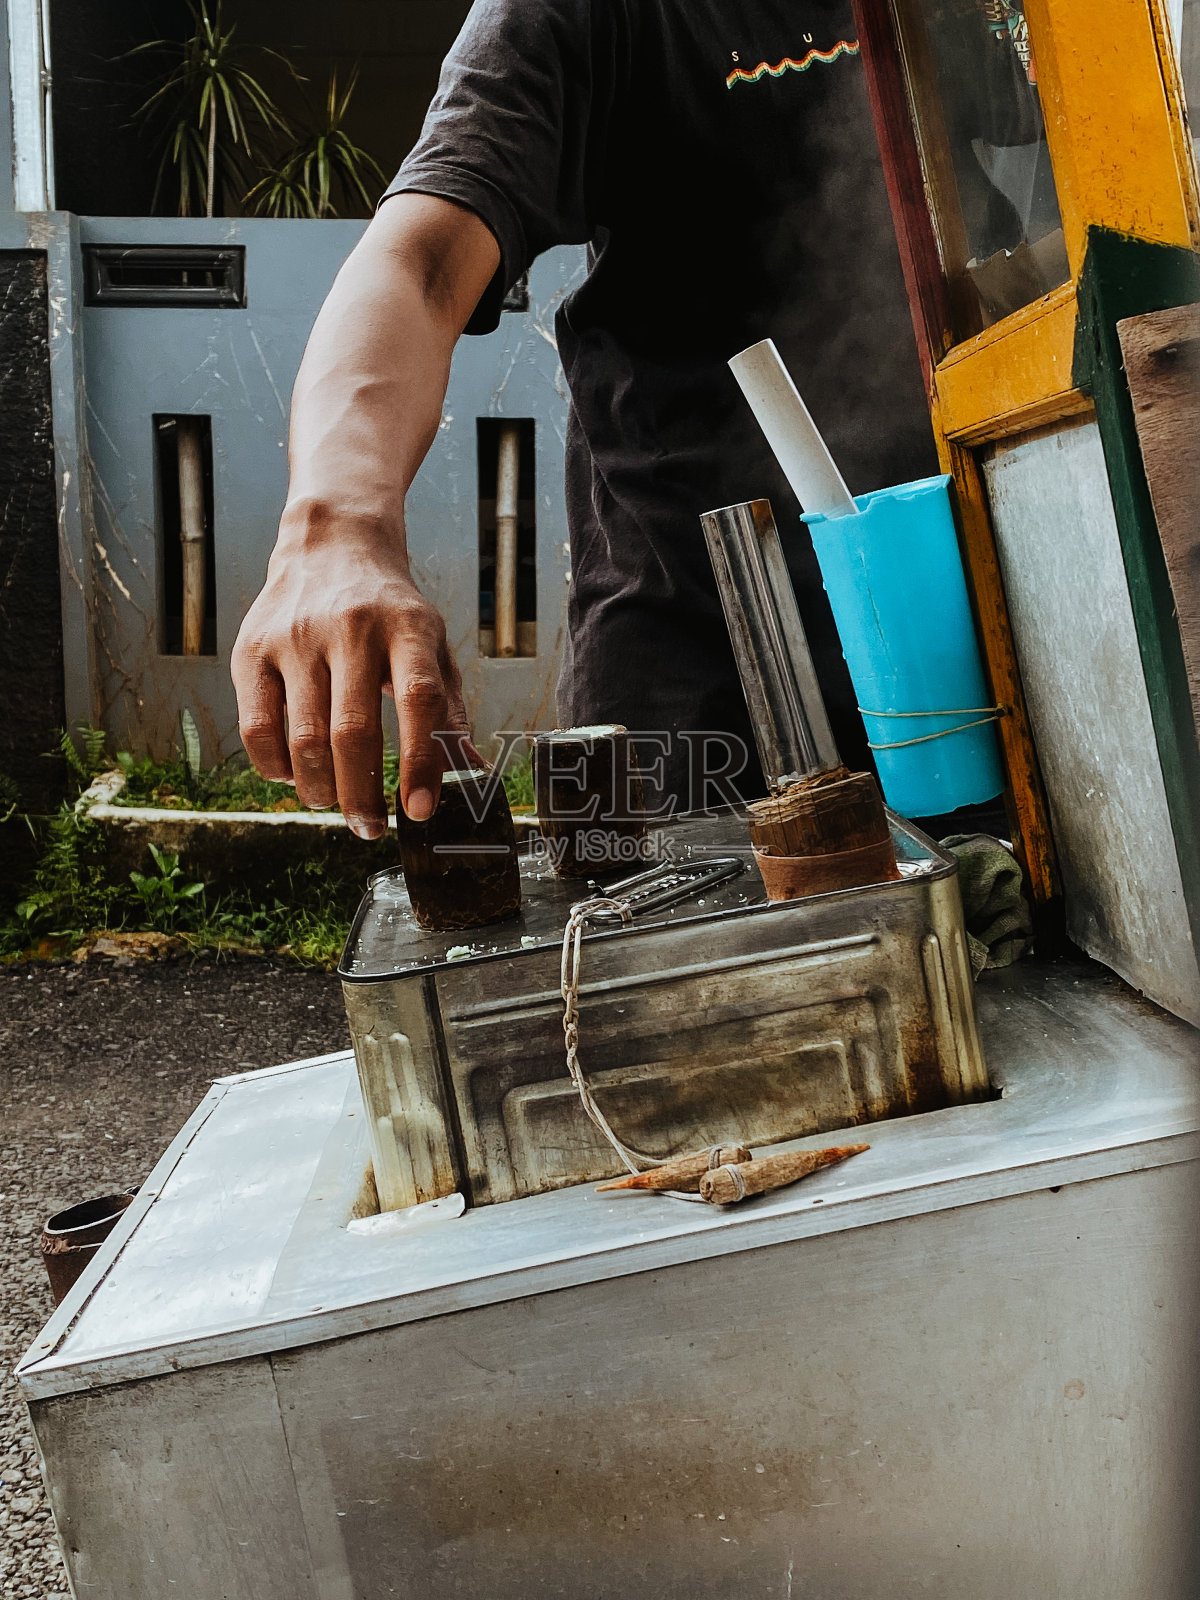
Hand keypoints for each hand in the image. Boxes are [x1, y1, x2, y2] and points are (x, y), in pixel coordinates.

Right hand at [231, 504, 479, 838]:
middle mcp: (350, 629)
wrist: (330, 544)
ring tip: (334, 802)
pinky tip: (294, 775)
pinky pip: (256, 728)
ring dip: (320, 789)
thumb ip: (449, 709)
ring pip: (302, 739)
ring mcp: (295, 638)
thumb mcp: (432, 645)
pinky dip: (275, 768)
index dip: (421, 763)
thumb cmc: (389, 608)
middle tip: (370, 828)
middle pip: (352, 732)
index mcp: (406, 628)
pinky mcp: (252, 650)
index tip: (420, 811)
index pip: (419, 702)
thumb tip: (471, 772)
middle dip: (362, 796)